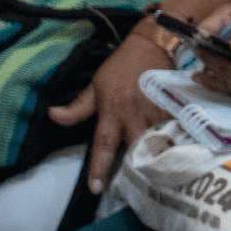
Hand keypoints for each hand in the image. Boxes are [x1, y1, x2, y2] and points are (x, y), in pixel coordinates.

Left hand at [48, 32, 170, 193]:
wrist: (154, 42)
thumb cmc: (121, 65)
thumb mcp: (96, 84)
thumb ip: (77, 107)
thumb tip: (52, 116)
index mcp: (112, 112)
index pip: (103, 145)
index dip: (99, 168)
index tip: (96, 188)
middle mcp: (133, 115)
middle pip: (135, 147)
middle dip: (135, 167)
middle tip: (135, 185)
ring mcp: (155, 111)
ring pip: (156, 140)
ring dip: (155, 155)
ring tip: (158, 175)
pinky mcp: (172, 105)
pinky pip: (173, 127)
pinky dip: (173, 139)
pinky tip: (178, 151)